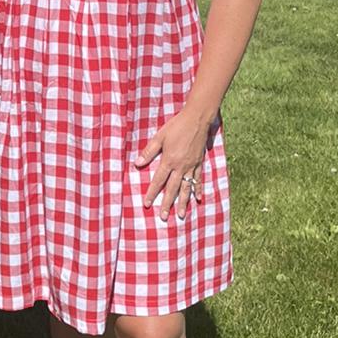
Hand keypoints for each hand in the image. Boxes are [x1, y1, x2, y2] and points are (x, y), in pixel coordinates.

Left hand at [135, 106, 216, 221]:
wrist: (197, 119)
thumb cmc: (176, 126)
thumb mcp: (159, 136)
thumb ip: (149, 151)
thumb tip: (137, 164)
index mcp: (169, 160)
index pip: (158, 180)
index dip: (152, 192)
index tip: (147, 204)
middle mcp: (181, 166)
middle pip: (172, 189)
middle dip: (167, 203)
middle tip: (163, 217)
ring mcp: (191, 166)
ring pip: (186, 188)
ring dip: (183, 202)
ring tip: (180, 215)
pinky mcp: (199, 163)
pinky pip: (198, 180)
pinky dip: (198, 189)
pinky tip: (198, 199)